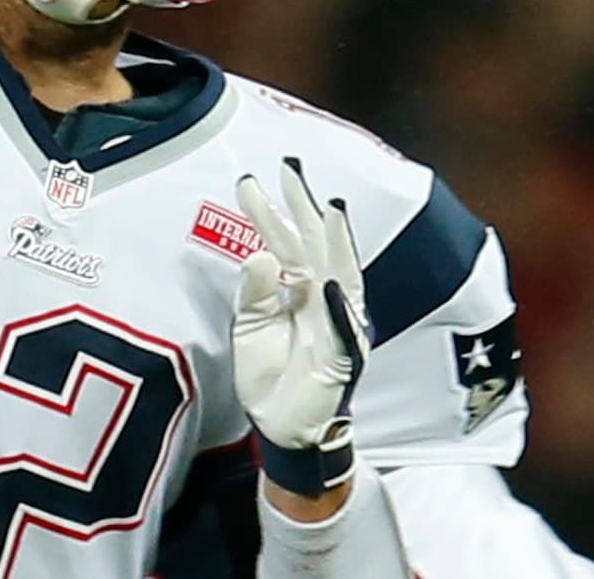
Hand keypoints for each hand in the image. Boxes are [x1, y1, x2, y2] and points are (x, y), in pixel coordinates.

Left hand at [232, 161, 371, 505]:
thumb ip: (252, 291)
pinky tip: (330, 283)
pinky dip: (338, 306)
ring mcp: (337, 322)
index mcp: (299, 287)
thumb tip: (259, 254)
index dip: (268, 212)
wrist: (281, 426)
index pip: (284, 241)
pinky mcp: (344, 355)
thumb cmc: (270, 373)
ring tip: (328, 206)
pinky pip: (342, 328)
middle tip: (290, 166)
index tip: (249, 181)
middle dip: (304, 206)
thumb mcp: (249, 326)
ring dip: (335, 241)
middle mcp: (322, 296)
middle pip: (314, 244)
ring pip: (339, 273)